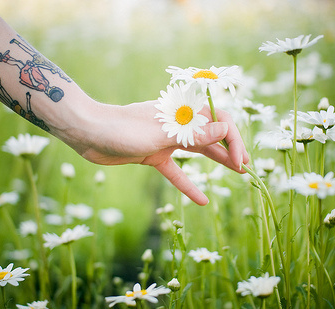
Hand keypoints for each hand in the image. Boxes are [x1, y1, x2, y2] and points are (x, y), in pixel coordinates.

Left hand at [66, 100, 248, 205]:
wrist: (88, 133)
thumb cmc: (123, 129)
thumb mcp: (162, 134)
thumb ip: (193, 134)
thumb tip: (224, 130)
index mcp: (182, 111)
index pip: (218, 121)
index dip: (232, 140)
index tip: (239, 161)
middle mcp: (177, 124)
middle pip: (210, 135)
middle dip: (229, 150)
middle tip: (246, 167)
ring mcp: (165, 140)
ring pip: (197, 151)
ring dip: (216, 162)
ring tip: (237, 173)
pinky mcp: (153, 156)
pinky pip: (175, 172)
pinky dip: (188, 184)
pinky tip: (202, 200)